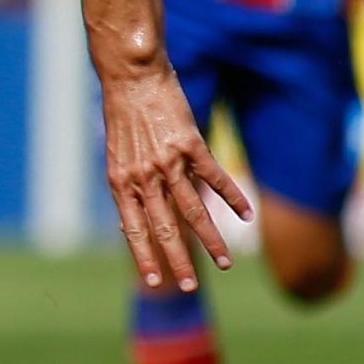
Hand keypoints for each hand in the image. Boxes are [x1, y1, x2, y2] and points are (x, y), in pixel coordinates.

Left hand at [99, 67, 250, 290]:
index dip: (145, 256)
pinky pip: (214, 178)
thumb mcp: (116, 157)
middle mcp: (144, 177)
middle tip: (190, 287)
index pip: (133, 230)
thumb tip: (131, 223)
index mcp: (122, 182)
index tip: (155, 282)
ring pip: (192, 210)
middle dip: (178, 260)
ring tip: (225, 262)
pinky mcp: (190, 144)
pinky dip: (233, 196)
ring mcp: (168, 161)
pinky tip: (247, 214)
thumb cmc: (123, 117)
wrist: (131, 76)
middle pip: (165, 227)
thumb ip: (129, 189)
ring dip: (211, 239)